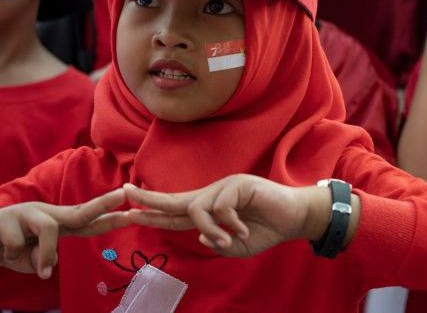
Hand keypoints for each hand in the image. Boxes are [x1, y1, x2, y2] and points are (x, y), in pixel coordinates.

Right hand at [0, 188, 128, 278]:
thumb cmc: (6, 248)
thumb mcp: (28, 258)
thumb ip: (43, 258)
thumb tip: (51, 261)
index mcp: (55, 222)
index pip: (87, 221)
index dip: (109, 218)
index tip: (133, 214)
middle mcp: (46, 213)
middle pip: (80, 210)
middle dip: (104, 203)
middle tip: (123, 194)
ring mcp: (27, 213)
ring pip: (49, 229)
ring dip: (42, 254)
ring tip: (31, 268)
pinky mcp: (7, 218)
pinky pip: (18, 243)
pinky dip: (12, 256)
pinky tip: (3, 252)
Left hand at [124, 175, 327, 257]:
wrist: (294, 219)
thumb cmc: (266, 230)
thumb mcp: (236, 246)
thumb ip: (216, 243)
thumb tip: (201, 234)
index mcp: (211, 209)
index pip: (176, 211)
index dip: (154, 212)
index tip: (130, 210)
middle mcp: (213, 195)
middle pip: (175, 199)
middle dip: (150, 200)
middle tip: (126, 195)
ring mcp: (225, 187)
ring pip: (198, 209)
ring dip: (211, 230)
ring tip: (228, 241)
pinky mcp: (238, 185)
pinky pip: (221, 208)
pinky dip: (231, 225)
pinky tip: (244, 231)